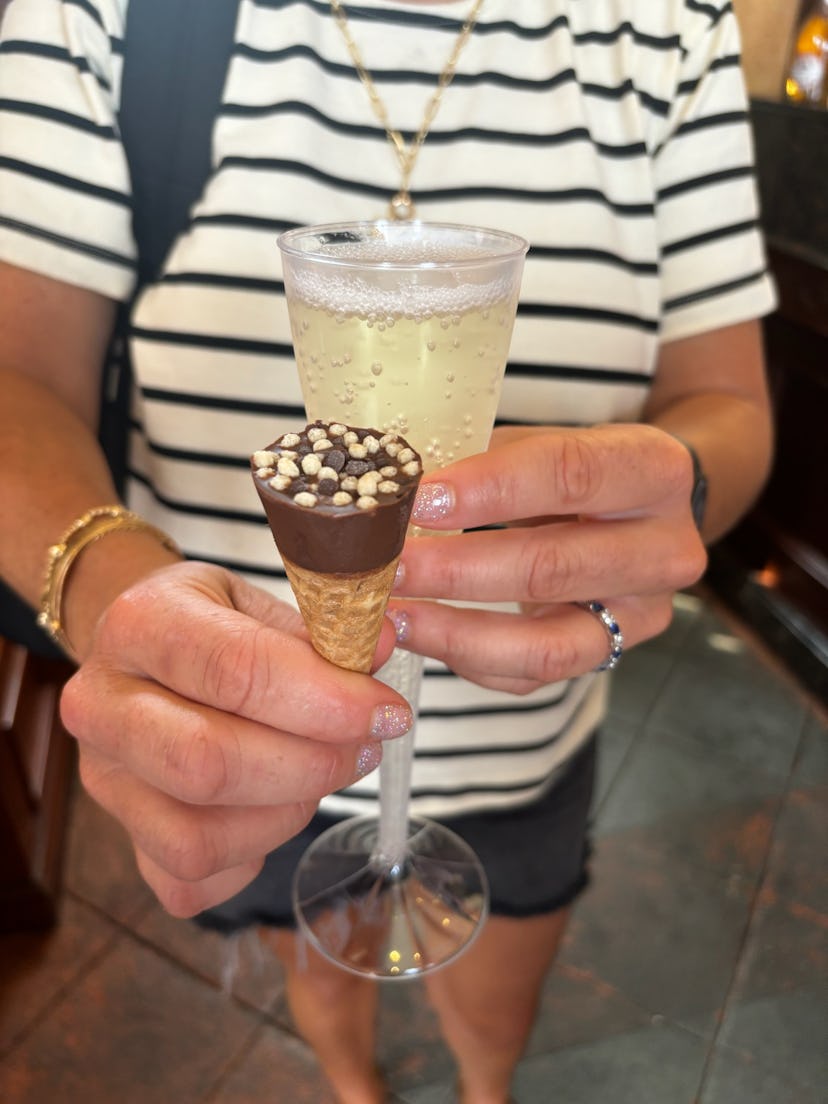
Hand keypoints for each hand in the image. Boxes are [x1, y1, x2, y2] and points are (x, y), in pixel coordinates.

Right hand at [60, 561, 411, 916]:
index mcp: (140, 625)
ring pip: (197, 839)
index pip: (236, 671)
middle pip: (208, 764)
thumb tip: (386, 642)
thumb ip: (324, 627)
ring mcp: (104, 780)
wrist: (148, 653)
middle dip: (311, 764)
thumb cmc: (216, 624)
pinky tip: (275, 807)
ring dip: (287, 814)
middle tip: (365, 746)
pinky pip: (191, 882)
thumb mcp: (264, 602)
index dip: (326, 699)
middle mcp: (101, 706)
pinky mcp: (121, 837)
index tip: (387, 710)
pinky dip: (251, 858)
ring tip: (322, 771)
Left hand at [390, 423, 706, 693]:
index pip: (569, 474)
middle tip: (390, 565)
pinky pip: (533, 675)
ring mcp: (642, 615)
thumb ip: (490, 459)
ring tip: (395, 615)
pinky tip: (424, 635)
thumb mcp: (549, 442)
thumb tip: (402, 486)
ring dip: (459, 631)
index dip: (490, 488)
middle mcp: (664, 549)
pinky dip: (470, 659)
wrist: (644, 513)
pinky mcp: (610, 655)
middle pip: (553, 567)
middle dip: (458, 569)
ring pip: (548, 644)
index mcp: (653, 470)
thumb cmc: (581, 471)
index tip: (421, 499)